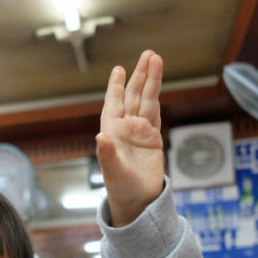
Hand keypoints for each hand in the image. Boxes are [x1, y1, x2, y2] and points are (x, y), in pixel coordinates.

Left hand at [96, 49, 164, 226]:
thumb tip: (100, 137)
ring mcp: (140, 133)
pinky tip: (157, 86)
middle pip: (133, 96)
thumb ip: (107, 154)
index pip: (114, 103)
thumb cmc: (121, 190)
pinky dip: (156, 99)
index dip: (116, 87)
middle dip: (140, 75)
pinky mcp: (153, 139)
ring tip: (157, 59)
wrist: (138, 203)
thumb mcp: (113, 172)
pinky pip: (155, 114)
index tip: (118, 69)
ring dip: (151, 81)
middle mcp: (125, 129)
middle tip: (149, 53)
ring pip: (146, 101)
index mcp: (112, 133)